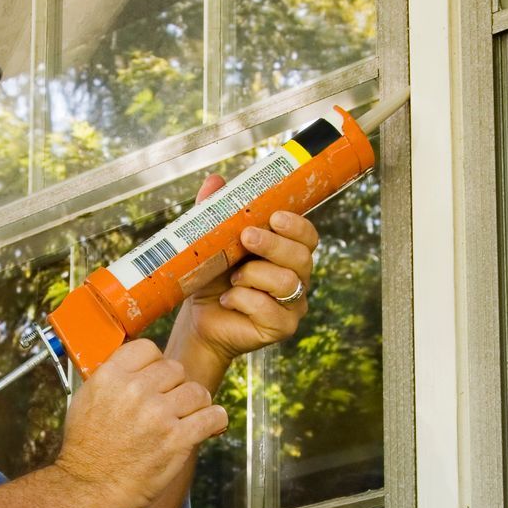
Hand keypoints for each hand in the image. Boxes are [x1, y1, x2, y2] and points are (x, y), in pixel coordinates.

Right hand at [53, 340, 227, 507]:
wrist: (89, 487)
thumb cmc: (86, 449)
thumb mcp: (86, 399)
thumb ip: (112, 378)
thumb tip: (138, 368)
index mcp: (111, 377)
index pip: (149, 349)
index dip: (156, 364)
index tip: (157, 378)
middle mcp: (136, 390)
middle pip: (176, 369)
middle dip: (175, 386)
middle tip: (171, 404)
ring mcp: (158, 414)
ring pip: (197, 391)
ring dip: (196, 404)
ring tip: (188, 416)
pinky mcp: (177, 439)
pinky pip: (212, 417)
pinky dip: (214, 420)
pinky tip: (208, 425)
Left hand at [172, 173, 318, 369]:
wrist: (199, 320)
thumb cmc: (212, 280)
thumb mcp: (212, 243)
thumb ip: (216, 213)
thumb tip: (215, 180)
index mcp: (288, 253)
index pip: (308, 236)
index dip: (297, 226)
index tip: (275, 217)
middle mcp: (297, 278)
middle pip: (302, 257)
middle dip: (274, 245)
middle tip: (246, 237)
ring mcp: (293, 305)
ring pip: (287, 282)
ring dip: (254, 275)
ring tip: (232, 277)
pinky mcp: (281, 328)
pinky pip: (270, 310)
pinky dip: (243, 300)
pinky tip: (227, 299)